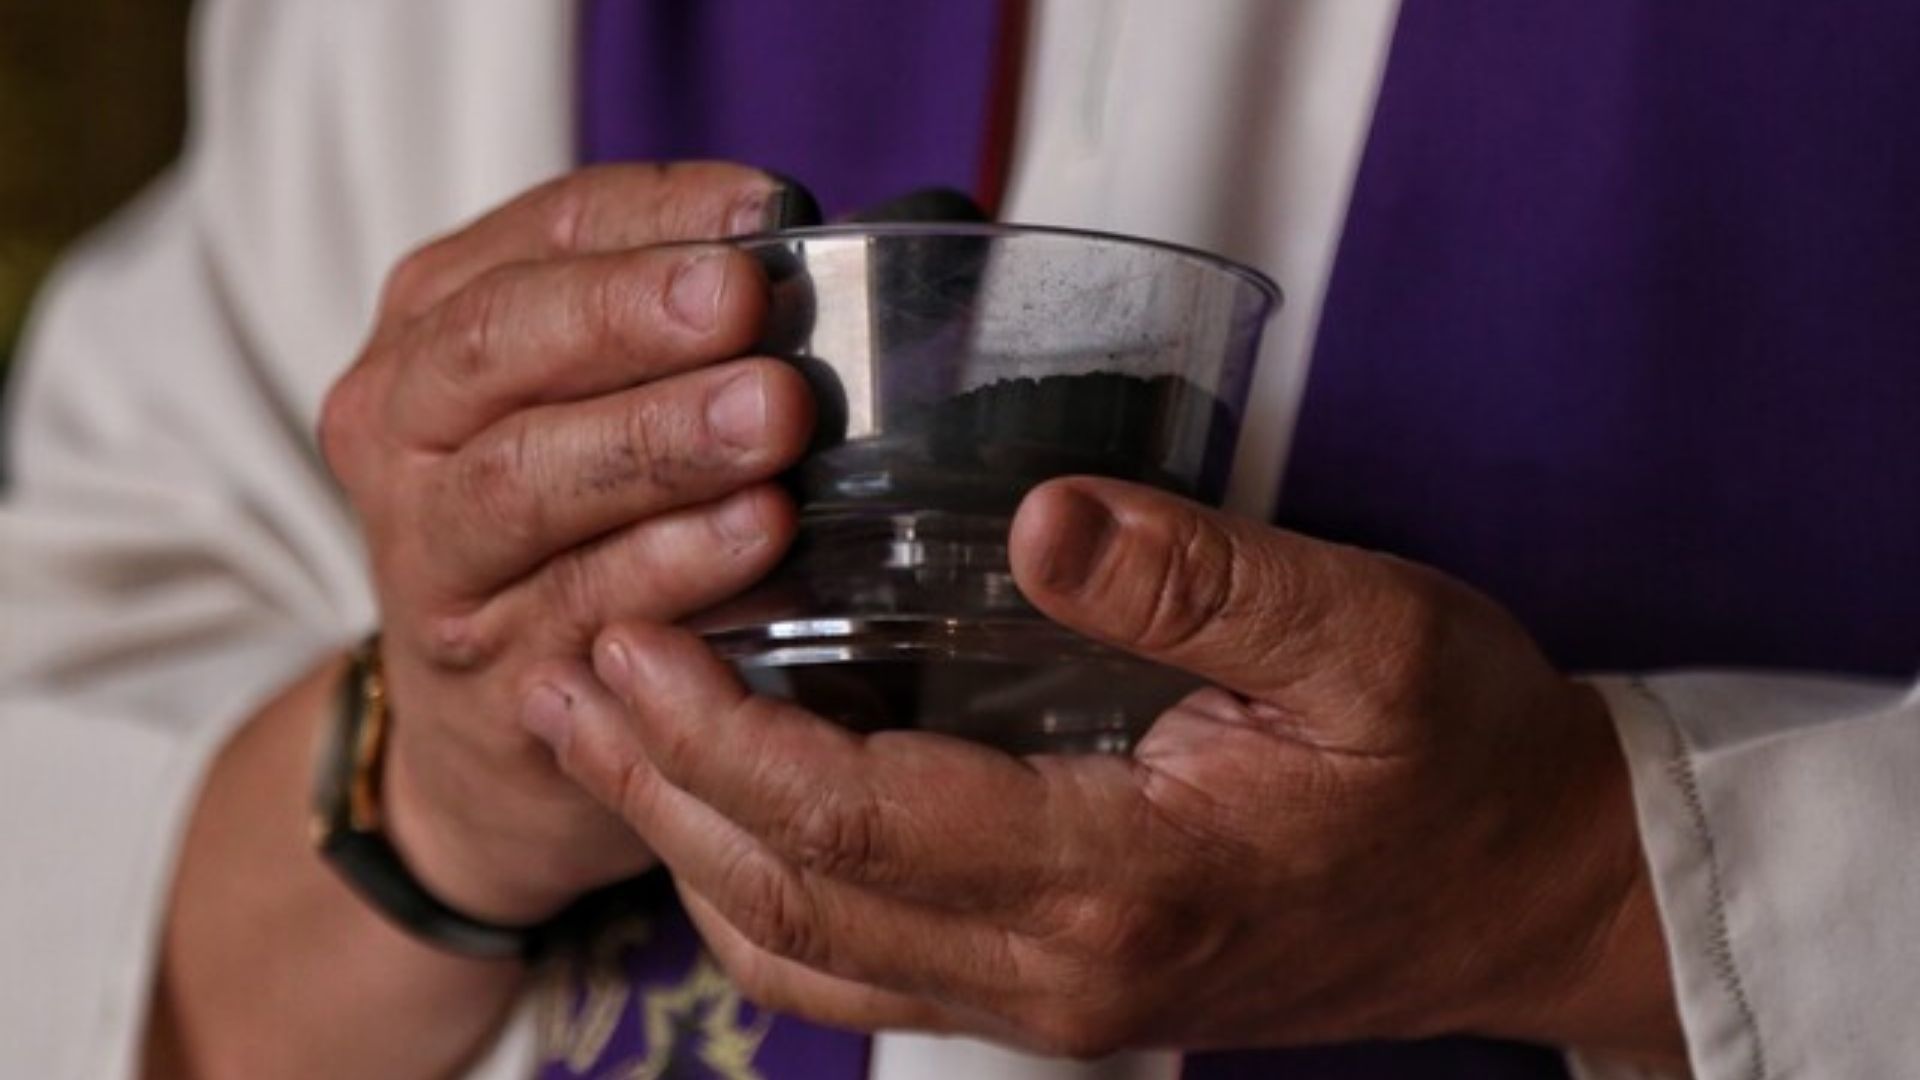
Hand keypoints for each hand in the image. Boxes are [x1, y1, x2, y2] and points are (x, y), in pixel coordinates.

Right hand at [317, 163, 814, 923]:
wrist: (490, 735)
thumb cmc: (571, 528)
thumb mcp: (585, 402)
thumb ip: (669, 326)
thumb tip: (813, 255)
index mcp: (433, 331)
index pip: (541, 237)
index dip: (654, 217)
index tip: (768, 211)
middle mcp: (406, 437)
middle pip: (495, 348)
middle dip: (625, 318)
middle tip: (744, 302)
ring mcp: (435, 565)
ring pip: (522, 484)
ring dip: (656, 442)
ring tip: (770, 416)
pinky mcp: (493, 679)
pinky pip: (580, 612)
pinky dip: (673, 569)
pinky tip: (760, 535)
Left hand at [534, 476, 1683, 1061]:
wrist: (1531, 889)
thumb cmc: (1457, 752)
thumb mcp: (1368, 630)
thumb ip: (1201, 577)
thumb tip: (1047, 516)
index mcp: (1122, 878)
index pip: (857, 823)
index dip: (718, 737)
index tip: (629, 635)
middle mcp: (1063, 970)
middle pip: (793, 902)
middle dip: (657, 790)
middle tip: (561, 670)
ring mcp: (1054, 1000)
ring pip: (806, 956)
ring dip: (685, 847)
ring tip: (599, 733)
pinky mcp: (1058, 992)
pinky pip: (862, 971)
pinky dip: (762, 896)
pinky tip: (723, 811)